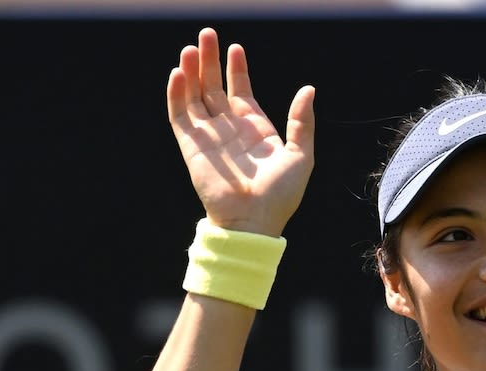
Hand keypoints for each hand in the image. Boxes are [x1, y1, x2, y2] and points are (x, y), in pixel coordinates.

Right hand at [167, 27, 315, 236]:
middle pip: (214, 88)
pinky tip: (179, 73)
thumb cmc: (281, 195)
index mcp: (255, 130)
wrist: (254, 221)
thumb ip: (301, 121)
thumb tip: (308, 89)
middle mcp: (230, 130)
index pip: (241, 91)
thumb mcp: (301, 155)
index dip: (237, 70)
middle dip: (210, 61)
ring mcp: (209, 137)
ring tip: (191, 48)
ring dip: (191, 72)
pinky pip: (179, 115)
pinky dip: (177, 94)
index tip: (235, 47)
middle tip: (206, 34)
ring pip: (194, 96)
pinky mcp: (191, 146)